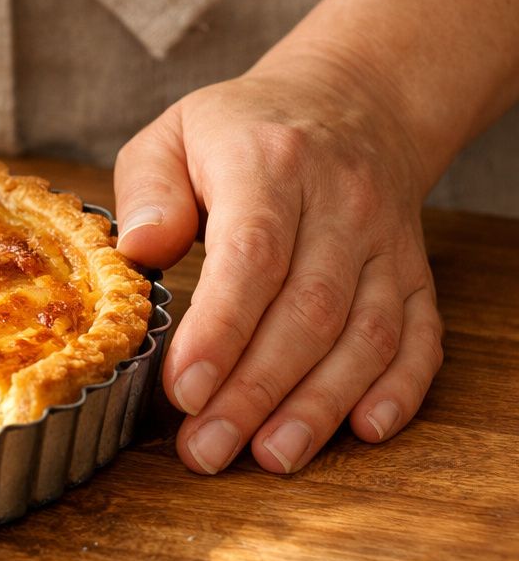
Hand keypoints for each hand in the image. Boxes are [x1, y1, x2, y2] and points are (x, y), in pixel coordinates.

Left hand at [113, 50, 442, 474]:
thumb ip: (148, 188)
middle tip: (206, 448)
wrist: (350, 101)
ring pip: (365, 334)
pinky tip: (364, 431)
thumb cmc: (240, 130)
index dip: (220, 330)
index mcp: (271, 165)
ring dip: (318, 405)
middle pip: (306, 311)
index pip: (252, 256)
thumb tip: (139, 248)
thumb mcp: (174, 134)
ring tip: (270, 458)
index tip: (183, 388)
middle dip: (255, 391)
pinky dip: (400, 388)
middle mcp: (341, 205)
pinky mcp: (414, 271)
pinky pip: (421, 336)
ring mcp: (386, 242)